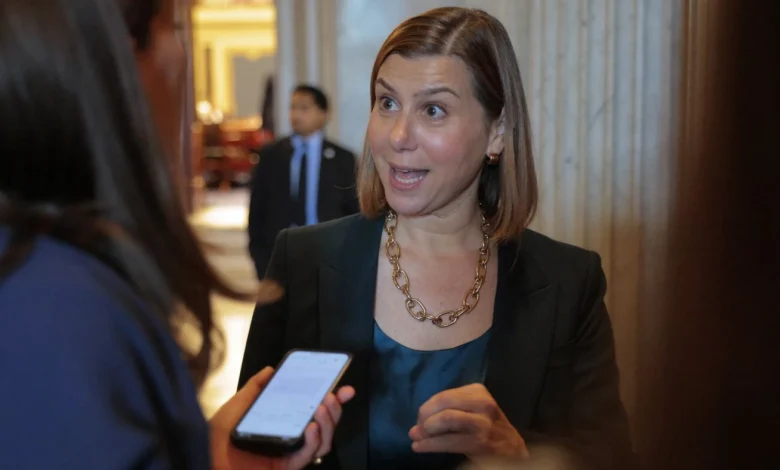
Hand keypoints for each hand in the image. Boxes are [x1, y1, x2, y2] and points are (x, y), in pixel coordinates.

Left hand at [210, 367, 355, 469]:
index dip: (332, 401)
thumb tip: (270, 369)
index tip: (344, 387)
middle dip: (336, 410)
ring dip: (328, 423)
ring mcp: (289, 455)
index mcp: (284, 425)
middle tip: (335, 394)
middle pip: (324, 427)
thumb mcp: (235, 408)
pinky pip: (306, 456)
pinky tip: (311, 426)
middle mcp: (291, 440)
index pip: (313, 412)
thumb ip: (254, 389)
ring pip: (323, 442)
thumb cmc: (217, 440)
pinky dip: (312, 441)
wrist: (205, 461)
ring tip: (324, 406)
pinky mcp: (285, 468)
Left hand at [409, 384, 528, 460]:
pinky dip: (430, 444)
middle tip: (417, 429)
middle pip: (443, 403)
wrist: (512, 448)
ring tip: (418, 438)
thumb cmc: (486, 426)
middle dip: (424, 417)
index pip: (444, 395)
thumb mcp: (471, 410)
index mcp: (478, 391)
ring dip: (427, 429)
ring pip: (446, 419)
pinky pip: (450, 441)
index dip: (426, 407)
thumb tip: (415, 426)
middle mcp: (483, 403)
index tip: (419, 419)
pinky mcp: (481, 442)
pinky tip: (419, 447)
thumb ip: (447, 412)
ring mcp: (484, 422)